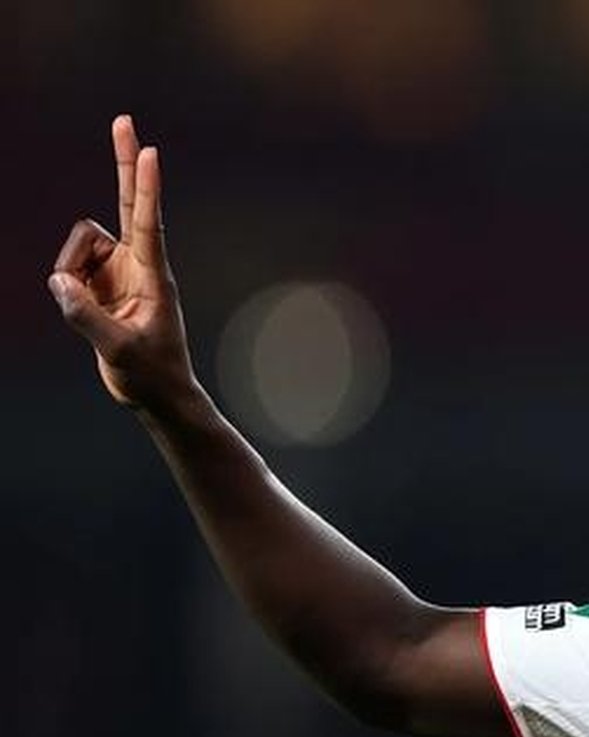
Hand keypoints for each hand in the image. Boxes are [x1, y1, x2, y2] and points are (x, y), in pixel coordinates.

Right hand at [48, 115, 196, 410]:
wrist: (157, 393)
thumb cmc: (150, 373)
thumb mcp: (117, 349)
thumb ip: (85, 314)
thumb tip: (59, 281)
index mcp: (154, 275)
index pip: (149, 222)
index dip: (146, 188)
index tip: (150, 153)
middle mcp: (137, 264)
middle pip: (128, 202)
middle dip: (122, 162)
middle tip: (123, 118)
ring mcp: (118, 270)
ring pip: (78, 245)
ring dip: (69, 271)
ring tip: (91, 312)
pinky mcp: (101, 281)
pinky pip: (67, 269)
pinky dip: (65, 286)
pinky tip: (84, 312)